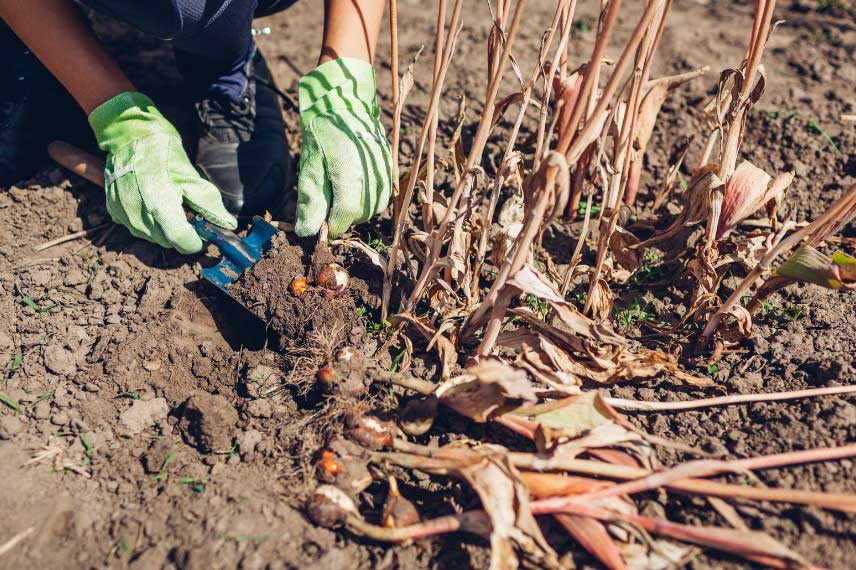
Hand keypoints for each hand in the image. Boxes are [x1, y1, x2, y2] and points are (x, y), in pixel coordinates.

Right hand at [88, 92, 236, 252]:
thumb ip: (210, 205)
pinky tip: (152, 203)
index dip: (195, 241)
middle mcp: (138, 216)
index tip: (203, 234)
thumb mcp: (192, 177)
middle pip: (168, 242)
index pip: (181, 241)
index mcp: (159, 206)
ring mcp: (123, 215)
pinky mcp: (114, 211)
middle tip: (187, 211)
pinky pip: (138, 228)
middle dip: (181, 232)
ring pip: (153, 238)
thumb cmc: (163, 153)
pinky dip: (149, 222)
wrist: (129, 136)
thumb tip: (228, 225)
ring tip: (169, 203)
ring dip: (165, 228)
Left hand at [295, 58, 391, 237]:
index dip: (330, 226)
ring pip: (373, 208)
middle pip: (359, 216)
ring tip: (340, 192)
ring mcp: (383, 172)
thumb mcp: (310, 165)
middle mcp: (371, 177)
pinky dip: (367, 198)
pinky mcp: (389, 167)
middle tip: (327, 202)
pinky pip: (382, 195)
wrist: (346, 101)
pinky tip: (354, 186)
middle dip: (342, 216)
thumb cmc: (323, 131)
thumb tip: (307, 231)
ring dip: (356, 209)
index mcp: (350, 177)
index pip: (344, 218)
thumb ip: (311, 201)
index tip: (320, 223)